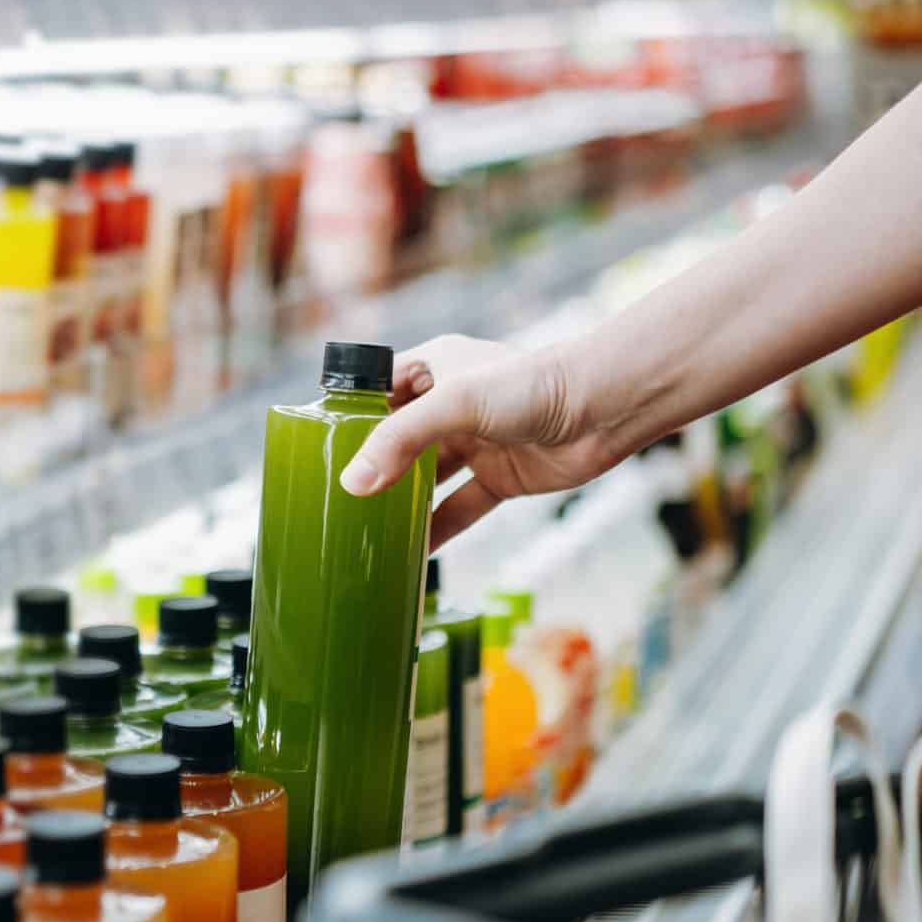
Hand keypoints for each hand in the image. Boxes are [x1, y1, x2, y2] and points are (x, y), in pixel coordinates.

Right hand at [339, 335, 617, 548]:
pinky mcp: (500, 478)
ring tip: (363, 532)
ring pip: (425, 480)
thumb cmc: (534, 385)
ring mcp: (476, 443)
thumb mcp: (455, 404)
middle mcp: (450, 405)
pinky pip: (458, 508)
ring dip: (400, 504)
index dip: (347, 418)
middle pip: (397, 442)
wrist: (606, 408)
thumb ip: (401, 440)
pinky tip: (411, 553)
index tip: (315, 450)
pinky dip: (437, 530)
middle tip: (332, 501)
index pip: (375, 392)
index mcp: (434, 367)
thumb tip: (353, 483)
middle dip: (369, 469)